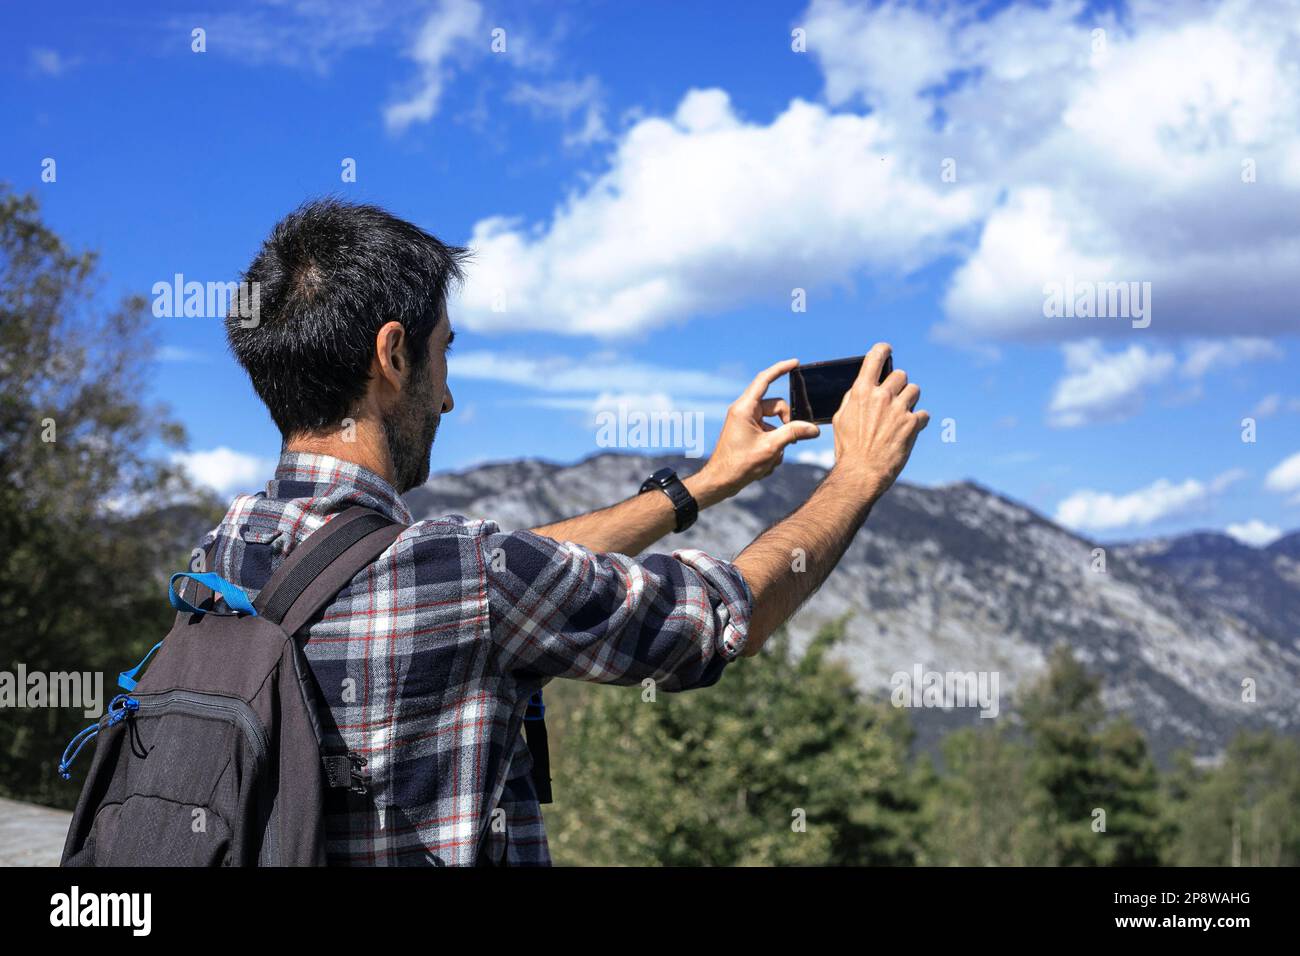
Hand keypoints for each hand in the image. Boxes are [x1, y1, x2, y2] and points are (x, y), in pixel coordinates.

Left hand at [689, 358, 820, 506]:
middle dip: (787, 425)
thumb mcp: (771, 448)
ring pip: (775, 424)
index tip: (795, 362)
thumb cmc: (739, 464)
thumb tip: (813, 429)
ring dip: (778, 442)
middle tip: (790, 442)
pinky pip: (768, 434)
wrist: (720, 482)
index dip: (780, 369)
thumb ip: (793, 434)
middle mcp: (744, 411)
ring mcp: (746, 422)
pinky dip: (772, 448)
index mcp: (745, 408)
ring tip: (770, 460)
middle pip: (777, 407)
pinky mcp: (748, 433)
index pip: (765, 380)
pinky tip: (765, 465)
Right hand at [829, 343, 928, 501]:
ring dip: (910, 400)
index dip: (883, 350)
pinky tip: (909, 431)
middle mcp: (882, 396)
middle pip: (900, 375)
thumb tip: (862, 387)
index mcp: (861, 391)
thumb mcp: (841, 419)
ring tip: (902, 414)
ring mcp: (899, 409)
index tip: (887, 350)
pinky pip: (923, 414)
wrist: (862, 473)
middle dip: (898, 385)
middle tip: (894, 398)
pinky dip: (918, 422)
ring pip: (914, 390)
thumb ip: (853, 399)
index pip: (875, 357)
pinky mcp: (913, 424)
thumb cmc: (848, 448)